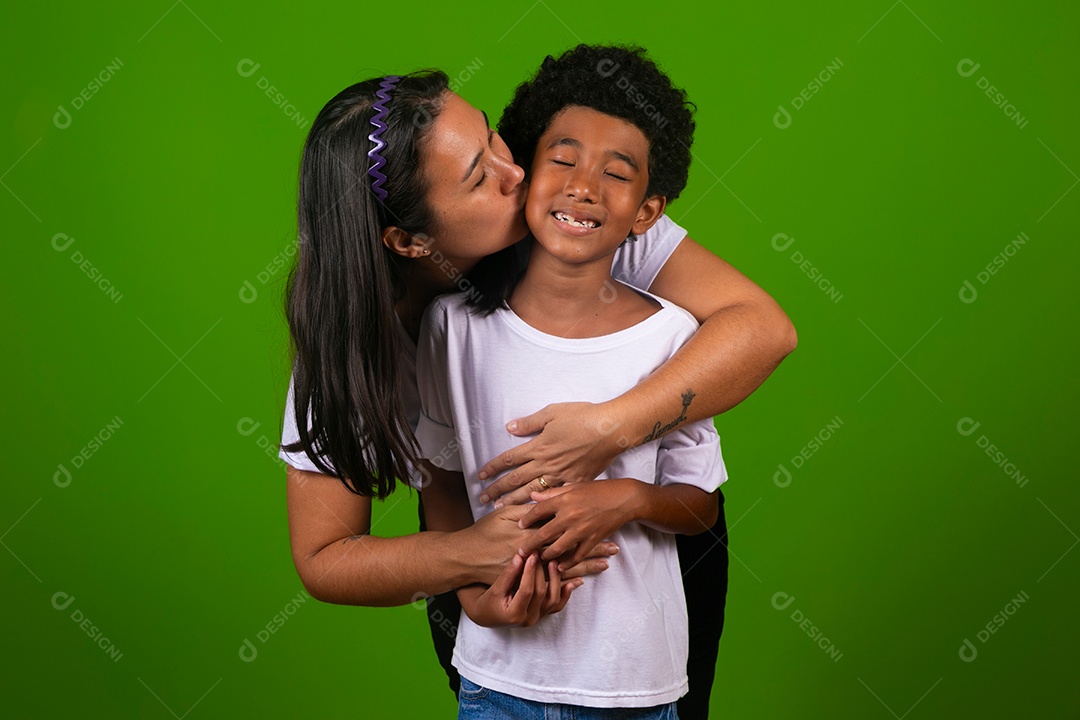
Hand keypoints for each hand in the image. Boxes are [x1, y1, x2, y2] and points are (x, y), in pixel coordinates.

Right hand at [458, 553, 580, 627]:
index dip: (530, 572)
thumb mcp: (495, 588)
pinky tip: (573, 581)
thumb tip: (520, 556)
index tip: (531, 554)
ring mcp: (537, 618)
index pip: (526, 590)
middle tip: (542, 552)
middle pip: (541, 593)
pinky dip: (566, 594)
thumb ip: (508, 574)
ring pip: (553, 599)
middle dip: (542, 571)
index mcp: (514, 614)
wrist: (487, 615)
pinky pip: (557, 605)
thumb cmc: (488, 600)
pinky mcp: (542, 615)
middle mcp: (528, 620)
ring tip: (555, 562)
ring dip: (556, 580)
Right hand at [463, 503, 618, 585]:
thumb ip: (526, 507)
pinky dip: (569, 580)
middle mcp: (535, 548)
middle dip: (593, 546)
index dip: (584, 524)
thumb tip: (544, 498)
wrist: (466, 557)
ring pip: (566, 565)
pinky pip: (552, 581)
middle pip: (570, 545)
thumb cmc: (484, 533)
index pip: (564, 525)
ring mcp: (532, 566)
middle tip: (614, 547)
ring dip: (587, 564)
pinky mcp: (526, 579)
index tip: (603, 523)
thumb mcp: (504, 513)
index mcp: (532, 528)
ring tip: (607, 564)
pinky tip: (583, 581)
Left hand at [477, 402, 628, 504]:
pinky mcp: (576, 482)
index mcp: (539, 445)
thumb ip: (530, 422)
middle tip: (483, 498)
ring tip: (501, 508)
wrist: (610, 429)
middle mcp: (546, 463)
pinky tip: (535, 512)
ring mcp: (561, 475)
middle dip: (497, 489)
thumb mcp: (553, 413)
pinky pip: (555, 496)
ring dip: (514, 500)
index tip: (480, 476)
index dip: (493, 468)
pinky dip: (544, 505)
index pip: (509, 458)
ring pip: (531, 491)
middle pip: (515, 478)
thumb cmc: (584, 417)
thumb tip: (510, 427)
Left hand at [517, 480, 641, 570]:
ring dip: (546, 556)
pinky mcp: (593, 540)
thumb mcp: (574, 486)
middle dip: (530, 545)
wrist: (624, 499)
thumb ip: (553, 494)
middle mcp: (570, 516)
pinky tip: (559, 567)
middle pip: (543, 534)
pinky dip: (567, 563)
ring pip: (558, 549)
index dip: (526, 519)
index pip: (538, 511)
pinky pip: (576, 556)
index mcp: (564, 500)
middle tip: (520, 552)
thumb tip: (532, 496)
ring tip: (539, 559)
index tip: (519, 526)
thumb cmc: (599, 490)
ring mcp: (582, 530)